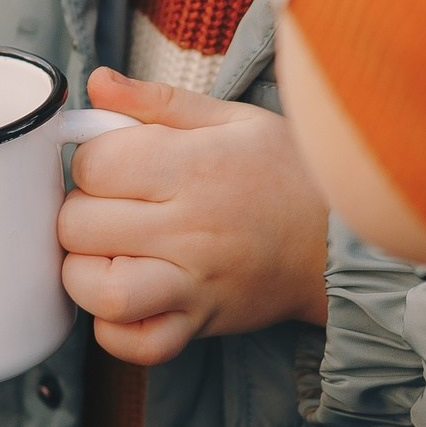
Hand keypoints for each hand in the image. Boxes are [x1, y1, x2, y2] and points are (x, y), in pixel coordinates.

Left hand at [58, 68, 330, 365]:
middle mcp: (189, 229)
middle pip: (79, 225)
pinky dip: (114, 329)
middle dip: (81, 210)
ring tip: (107, 252)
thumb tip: (96, 83)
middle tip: (111, 205)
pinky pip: (136, 344)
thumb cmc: (289, 172)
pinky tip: (124, 297)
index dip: (90, 160)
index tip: (115, 163)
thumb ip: (157, 101)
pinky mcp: (201, 324)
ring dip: (85, 271)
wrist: (346, 240)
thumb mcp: (232, 119)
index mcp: (194, 167)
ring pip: (99, 290)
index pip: (93, 165)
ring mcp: (194, 284)